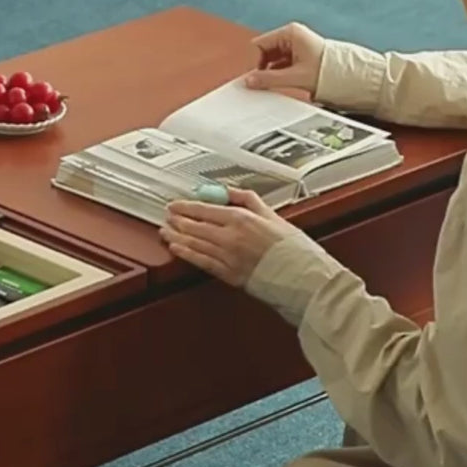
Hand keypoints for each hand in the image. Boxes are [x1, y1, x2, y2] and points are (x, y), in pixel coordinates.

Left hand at [161, 188, 292, 286]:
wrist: (300, 276)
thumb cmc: (291, 247)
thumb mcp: (271, 214)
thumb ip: (247, 199)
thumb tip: (228, 190)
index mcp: (240, 219)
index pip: (204, 209)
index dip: (186, 207)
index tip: (175, 205)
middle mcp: (229, 237)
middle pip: (194, 226)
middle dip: (177, 221)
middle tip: (167, 217)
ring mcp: (226, 256)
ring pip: (194, 243)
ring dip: (176, 236)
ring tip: (165, 232)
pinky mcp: (228, 274)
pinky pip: (201, 262)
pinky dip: (186, 254)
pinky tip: (177, 249)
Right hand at [245, 21, 325, 94]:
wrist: (350, 75)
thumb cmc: (329, 70)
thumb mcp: (296, 76)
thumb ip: (270, 79)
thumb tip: (250, 81)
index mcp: (290, 33)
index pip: (259, 45)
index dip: (255, 61)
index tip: (254, 77)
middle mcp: (291, 36)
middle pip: (264, 51)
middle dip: (262, 67)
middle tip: (261, 83)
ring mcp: (295, 45)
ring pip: (272, 59)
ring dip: (271, 72)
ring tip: (274, 84)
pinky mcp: (299, 55)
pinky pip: (281, 63)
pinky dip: (278, 73)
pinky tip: (281, 83)